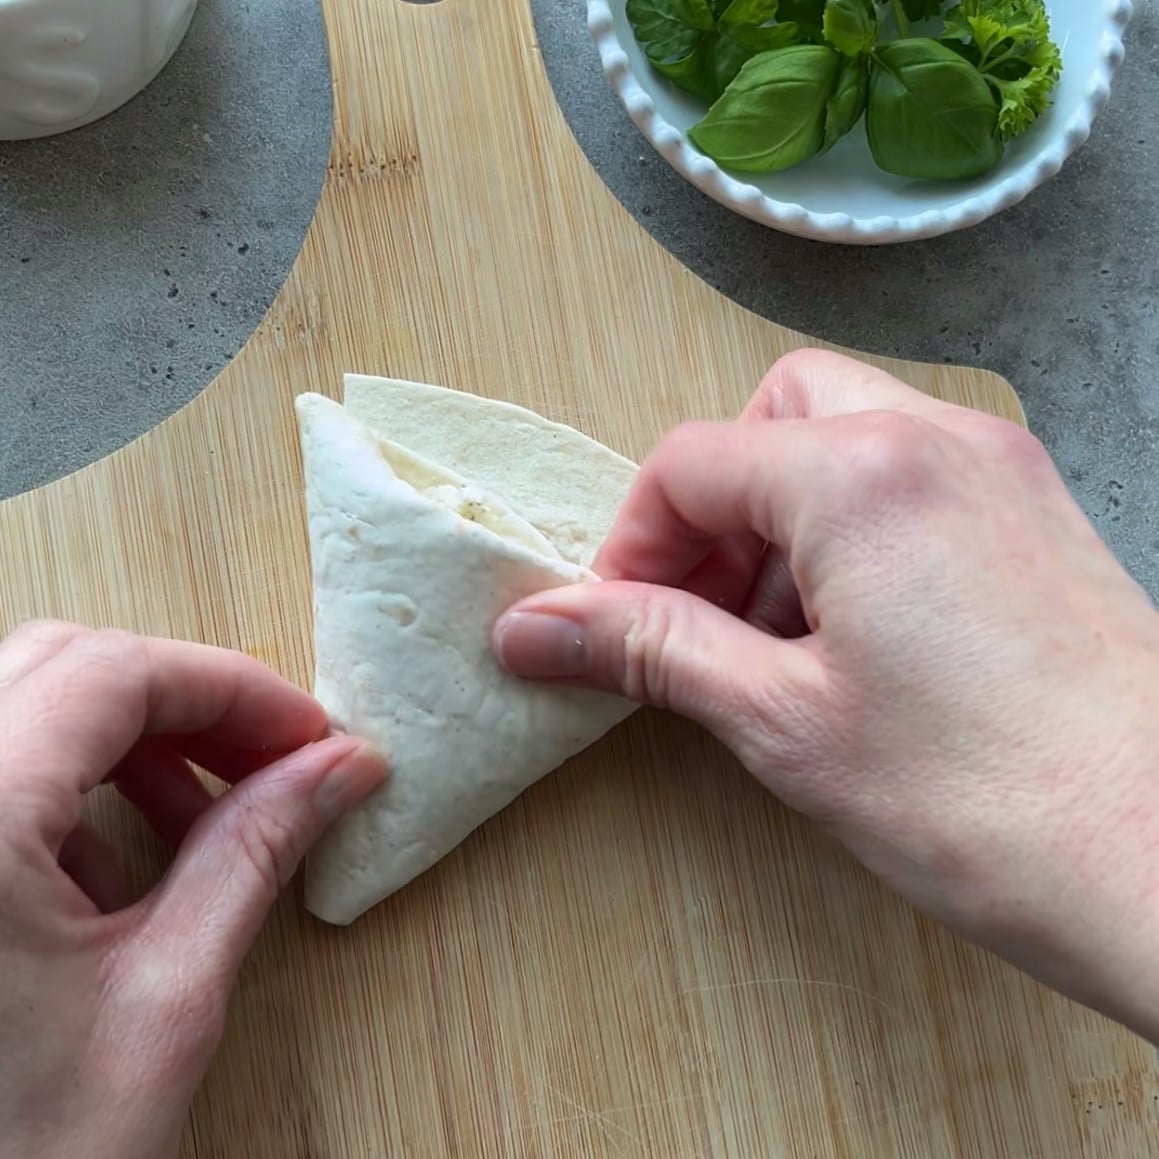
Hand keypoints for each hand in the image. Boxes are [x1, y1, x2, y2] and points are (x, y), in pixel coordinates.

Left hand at [0, 623, 385, 1158]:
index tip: (307, 735)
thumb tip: (339, 768)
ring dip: (129, 744)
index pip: (113, 674)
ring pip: (26, 709)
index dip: (230, 689)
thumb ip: (255, 853)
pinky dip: (71, 791)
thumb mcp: (166, 999)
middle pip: (63, 668)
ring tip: (201, 822)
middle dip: (183, 704)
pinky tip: (114, 873)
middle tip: (268, 762)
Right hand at [495, 350, 1158, 1041]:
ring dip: (781, 522)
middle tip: (699, 609)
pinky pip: (911, 478)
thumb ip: (650, 651)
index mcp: (862, 473)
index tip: (615, 623)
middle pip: (772, 417)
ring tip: (774, 640)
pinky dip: (852, 532)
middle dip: (715, 509)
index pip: (691, 464)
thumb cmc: (993, 802)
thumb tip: (538, 627)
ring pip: (844, 439)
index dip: (631, 546)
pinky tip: (852, 637)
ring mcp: (1000, 471)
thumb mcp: (782, 721)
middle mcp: (938, 441)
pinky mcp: (1036, 515)